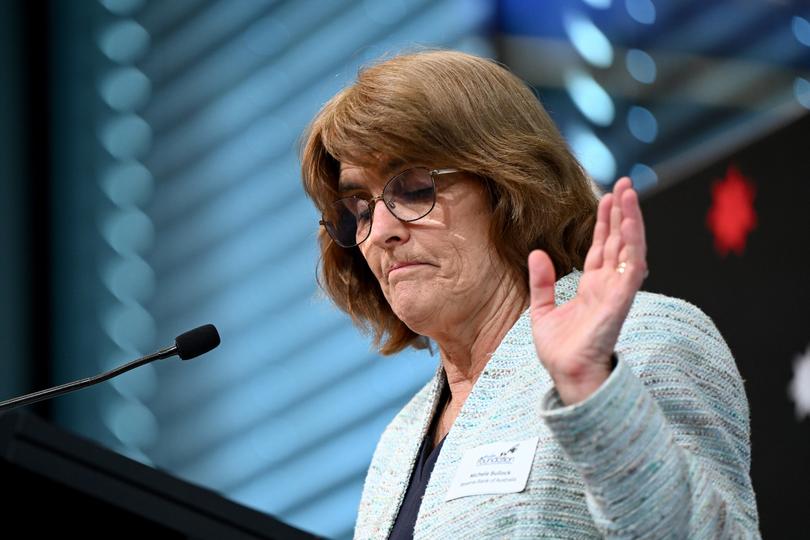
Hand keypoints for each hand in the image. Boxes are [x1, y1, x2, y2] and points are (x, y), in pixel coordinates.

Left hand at [528, 177, 647, 404]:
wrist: (566, 375)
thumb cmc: (559, 350)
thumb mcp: (542, 310)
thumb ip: (541, 282)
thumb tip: (537, 253)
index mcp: (591, 287)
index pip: (602, 247)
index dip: (605, 222)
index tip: (607, 197)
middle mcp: (607, 286)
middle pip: (618, 241)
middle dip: (622, 212)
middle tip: (625, 183)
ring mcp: (616, 292)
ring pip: (629, 249)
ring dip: (631, 220)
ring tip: (629, 192)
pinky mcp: (620, 301)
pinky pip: (630, 268)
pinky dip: (632, 244)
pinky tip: (630, 223)